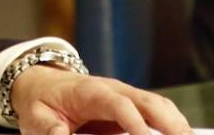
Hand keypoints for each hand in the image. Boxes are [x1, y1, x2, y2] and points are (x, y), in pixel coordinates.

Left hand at [11, 64, 190, 134]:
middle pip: (149, 101)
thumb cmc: (41, 102)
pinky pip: (157, 111)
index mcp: (91, 92)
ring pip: (159, 105)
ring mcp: (125, 95)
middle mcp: (114, 89)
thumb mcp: (36, 118)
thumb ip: (50, 131)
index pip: (120, 105)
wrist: (42, 84)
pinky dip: (173, 123)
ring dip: (177, 123)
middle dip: (169, 123)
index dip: (136, 123)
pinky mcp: (130, 105)